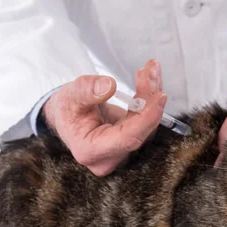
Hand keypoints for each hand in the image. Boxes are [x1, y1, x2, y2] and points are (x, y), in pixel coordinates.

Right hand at [43, 59, 166, 175]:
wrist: (68, 115)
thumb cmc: (67, 108)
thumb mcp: (70, 95)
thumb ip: (87, 91)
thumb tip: (109, 85)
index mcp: (91, 151)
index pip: (128, 138)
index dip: (146, 118)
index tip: (160, 96)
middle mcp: (110, 157)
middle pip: (141, 130)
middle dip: (149, 98)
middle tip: (151, 70)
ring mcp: (123, 151)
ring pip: (147, 124)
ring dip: (152, 95)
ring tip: (150, 70)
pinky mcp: (131, 140)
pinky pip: (146, 120)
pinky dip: (149, 98)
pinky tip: (148, 79)